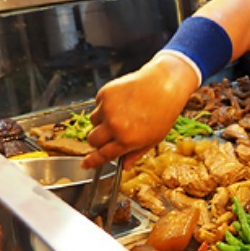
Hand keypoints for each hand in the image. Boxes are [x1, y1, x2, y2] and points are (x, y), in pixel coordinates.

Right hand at [83, 54, 198, 169]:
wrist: (164, 84)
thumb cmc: (163, 112)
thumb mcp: (154, 139)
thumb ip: (136, 154)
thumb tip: (124, 166)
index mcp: (127, 140)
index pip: (103, 155)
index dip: (92, 161)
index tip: (85, 164)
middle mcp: (115, 125)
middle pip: (92, 140)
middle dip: (97, 141)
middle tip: (109, 135)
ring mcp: (108, 108)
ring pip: (92, 122)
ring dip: (101, 122)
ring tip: (121, 114)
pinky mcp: (105, 93)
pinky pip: (97, 105)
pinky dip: (105, 106)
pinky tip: (122, 102)